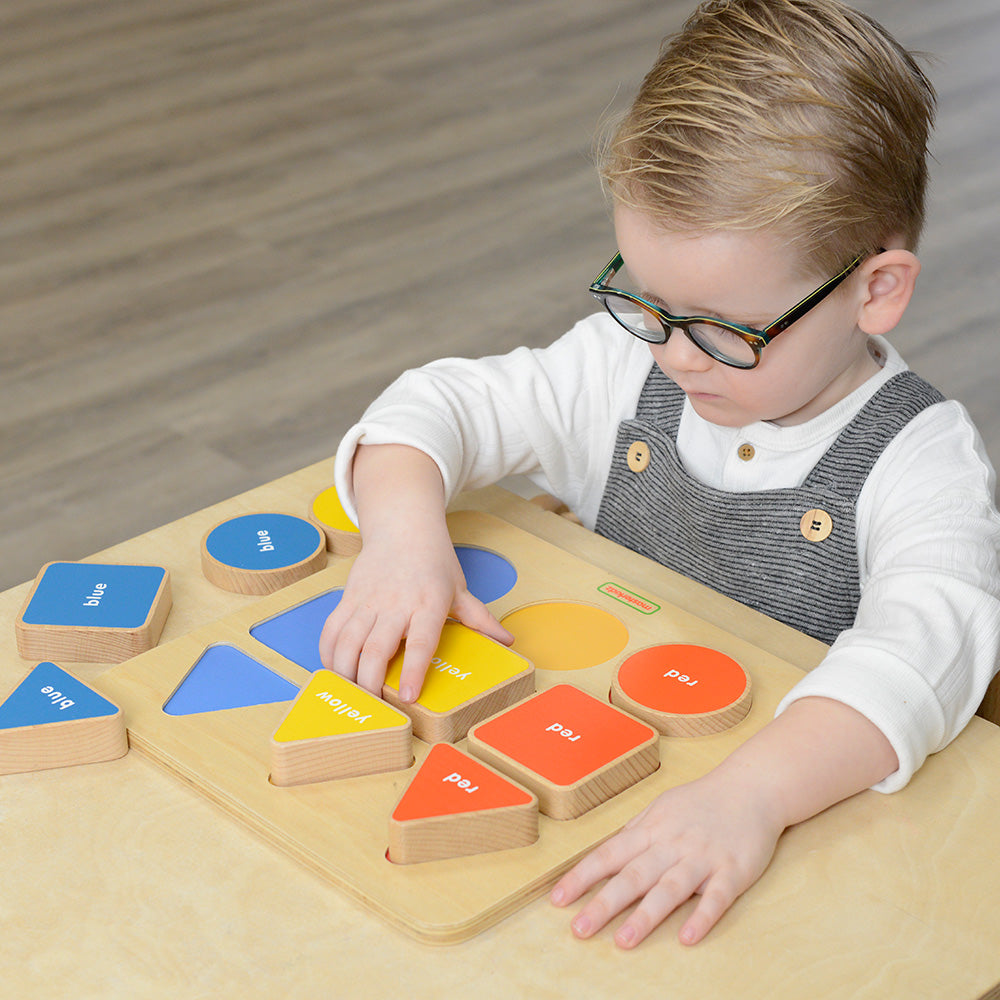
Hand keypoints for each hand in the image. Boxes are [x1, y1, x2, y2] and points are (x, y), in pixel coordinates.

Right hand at [318, 528, 510, 700]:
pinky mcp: (348, 597)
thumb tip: (508, 642)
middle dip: (370, 682)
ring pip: (348, 641)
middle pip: (377, 648)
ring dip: (345, 672)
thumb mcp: (460, 589)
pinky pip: (331, 629)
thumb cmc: (434, 561)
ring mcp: (368, 600)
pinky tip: (334, 670)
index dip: (413, 670)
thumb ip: (480, 619)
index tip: (407, 696)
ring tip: (350, 694)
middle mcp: (396, 603)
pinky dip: (328, 653)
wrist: (403, 527)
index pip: (420, 642)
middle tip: (373, 706)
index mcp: (428, 604)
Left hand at [550, 770, 782, 947]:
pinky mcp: (734, 870)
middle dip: (604, 903)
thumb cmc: (702, 800)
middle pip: (634, 875)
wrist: (752, 787)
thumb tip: (607, 852)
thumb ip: (636, 831)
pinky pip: (717, 897)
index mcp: (652, 829)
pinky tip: (687, 938)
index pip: (609, 854)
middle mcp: (673, 843)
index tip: (558, 900)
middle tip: (579, 930)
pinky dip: (702, 917)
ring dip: (646, 915)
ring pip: (670, 888)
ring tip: (623, 941)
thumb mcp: (662, 808)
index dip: (582, 877)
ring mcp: (703, 857)